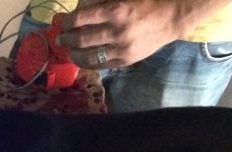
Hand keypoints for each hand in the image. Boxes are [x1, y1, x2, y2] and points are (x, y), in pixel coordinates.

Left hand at [57, 0, 182, 68]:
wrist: (171, 17)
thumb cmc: (145, 2)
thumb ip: (100, 1)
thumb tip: (78, 7)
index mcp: (116, 10)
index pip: (80, 18)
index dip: (66, 22)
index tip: (59, 22)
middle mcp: (117, 31)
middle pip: (80, 39)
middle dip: (65, 39)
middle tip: (59, 38)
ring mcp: (121, 48)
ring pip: (87, 56)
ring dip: (73, 53)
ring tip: (68, 50)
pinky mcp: (125, 60)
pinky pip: (99, 65)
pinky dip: (86, 62)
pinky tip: (81, 58)